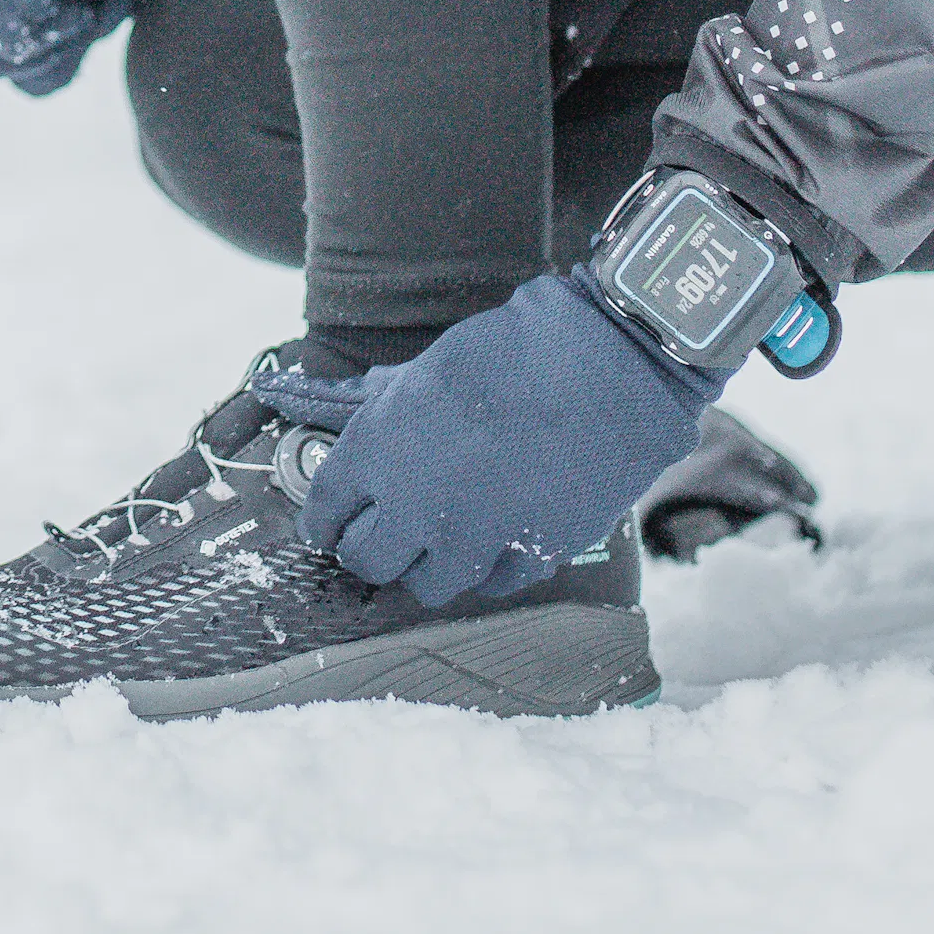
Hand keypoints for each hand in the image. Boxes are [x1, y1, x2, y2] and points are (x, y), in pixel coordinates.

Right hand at [0, 0, 236, 95]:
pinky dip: (53, 73)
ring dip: (36, 58)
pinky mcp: (41, 32)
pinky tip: (85, 40)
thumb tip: (14, 32)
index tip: (58, 12)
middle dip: (17, 36)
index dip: (1, 11)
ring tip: (86, 24)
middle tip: (77, 18)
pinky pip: (28, 79)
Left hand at [253, 272, 722, 605]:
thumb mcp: (433, 366)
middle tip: (382, 533)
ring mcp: (474, 538)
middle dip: (368, 548)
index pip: (324, 511)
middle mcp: (415, 505)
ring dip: (427, 564)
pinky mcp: (530, 555)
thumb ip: (393, 406)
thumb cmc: (519, 348)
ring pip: (426, 585)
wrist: (609, 366)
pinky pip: (491, 584)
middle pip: (366, 560)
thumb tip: (370, 413)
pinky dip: (488, 566)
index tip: (332, 519)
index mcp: (378, 448)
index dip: (326, 518)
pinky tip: (497, 537)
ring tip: (441, 537)